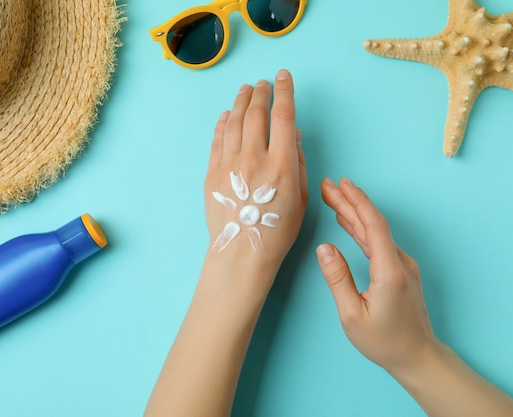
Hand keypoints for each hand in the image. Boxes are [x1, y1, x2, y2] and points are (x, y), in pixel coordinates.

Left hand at [204, 70, 307, 283]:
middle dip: (260, 93)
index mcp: (281, 165)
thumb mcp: (301, 198)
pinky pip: (217, 140)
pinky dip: (222, 123)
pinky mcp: (211, 173)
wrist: (243, 252)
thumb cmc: (277, 230)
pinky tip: (227, 114)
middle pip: (255, 114)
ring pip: (233, 122)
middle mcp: (254, 159)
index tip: (283, 76)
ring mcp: (229, 165)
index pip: (282, 117)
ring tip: (245, 90)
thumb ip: (298, 162)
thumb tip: (292, 134)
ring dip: (240, 102)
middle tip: (263, 82)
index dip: (284, 92)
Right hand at [316, 177, 438, 374]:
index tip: (341, 183)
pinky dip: (360, 230)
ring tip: (332, 197)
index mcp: (389, 271)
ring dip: (353, 213)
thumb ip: (338, 279)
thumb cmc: (384, 341)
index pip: (373, 225)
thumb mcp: (352, 315)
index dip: (357, 201)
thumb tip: (324, 248)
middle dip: (349, 201)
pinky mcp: (400, 272)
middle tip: (326, 185)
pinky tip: (348, 223)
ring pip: (375, 232)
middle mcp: (399, 263)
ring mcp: (402, 266)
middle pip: (372, 224)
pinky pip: (378, 243)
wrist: (418, 356)